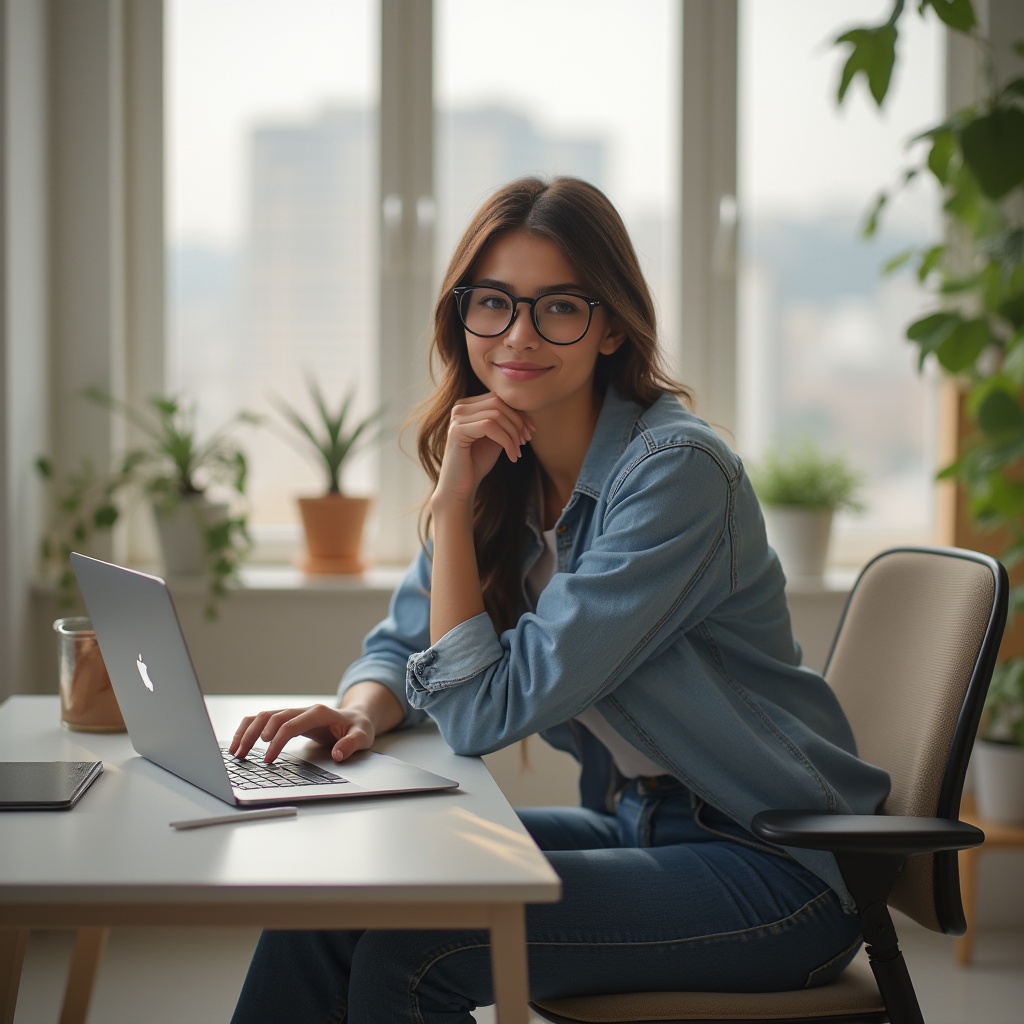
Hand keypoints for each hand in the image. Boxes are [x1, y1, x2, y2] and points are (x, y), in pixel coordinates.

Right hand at [228, 703, 376, 763]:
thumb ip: (351, 744)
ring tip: (235, 751)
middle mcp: (303, 710)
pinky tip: (239, 743)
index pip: (291, 724)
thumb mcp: (363, 736)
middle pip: (272, 717)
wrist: (357, 719)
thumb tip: (337, 754)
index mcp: (319, 713)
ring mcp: (294, 713)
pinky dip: (249, 728)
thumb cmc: (358, 728)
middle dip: (254, 736)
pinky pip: (264, 720)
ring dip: (246, 731)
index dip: (277, 740)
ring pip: (264, 716)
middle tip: (242, 756)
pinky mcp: (288, 719)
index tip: (268, 759)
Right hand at [434, 393, 534, 507]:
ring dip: (512, 434)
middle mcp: (459, 407)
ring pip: (496, 415)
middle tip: (525, 441)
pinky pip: (489, 426)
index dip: (518, 413)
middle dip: (517, 422)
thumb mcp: (496, 437)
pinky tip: (511, 456)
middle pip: (498, 403)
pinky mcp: (457, 430)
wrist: (461, 486)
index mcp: (468, 406)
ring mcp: (456, 418)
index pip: (499, 398)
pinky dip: (506, 441)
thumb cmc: (478, 462)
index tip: (530, 431)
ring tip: (517, 451)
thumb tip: (525, 411)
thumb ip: (505, 421)